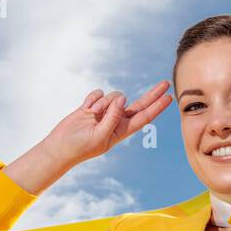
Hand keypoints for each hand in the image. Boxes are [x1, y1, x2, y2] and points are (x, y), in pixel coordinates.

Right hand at [1, 81, 173, 192]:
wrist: (60, 146)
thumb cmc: (81, 147)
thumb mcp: (100, 136)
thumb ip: (113, 117)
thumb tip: (123, 98)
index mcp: (122, 130)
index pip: (144, 117)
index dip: (157, 107)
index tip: (170, 98)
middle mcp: (117, 120)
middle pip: (138, 104)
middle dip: (152, 94)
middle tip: (165, 83)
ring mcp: (105, 112)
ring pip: (114, 96)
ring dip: (103, 102)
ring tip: (93, 113)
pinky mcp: (92, 105)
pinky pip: (99, 93)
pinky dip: (93, 98)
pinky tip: (86, 108)